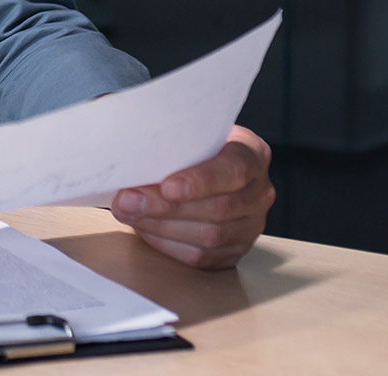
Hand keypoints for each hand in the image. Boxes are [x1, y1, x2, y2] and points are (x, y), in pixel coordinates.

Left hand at [112, 125, 273, 268]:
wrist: (200, 165)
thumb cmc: (188, 144)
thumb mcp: (185, 130)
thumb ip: (167, 136)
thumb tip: (128, 145)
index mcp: (252, 153)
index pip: (235, 169)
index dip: (202, 181)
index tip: (167, 186)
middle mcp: (259, 191)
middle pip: (218, 208)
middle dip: (166, 207)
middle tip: (127, 201)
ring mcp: (251, 224)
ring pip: (210, 236)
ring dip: (161, 227)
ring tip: (127, 213)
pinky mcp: (235, 249)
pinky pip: (202, 256)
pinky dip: (167, 244)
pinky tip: (143, 228)